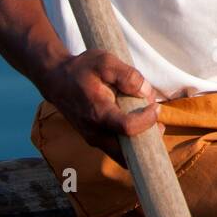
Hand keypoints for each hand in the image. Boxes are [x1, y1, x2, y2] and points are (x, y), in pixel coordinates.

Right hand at [41, 49, 163, 169]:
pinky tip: (140, 128)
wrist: (56, 80)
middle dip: (148, 142)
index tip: (156, 106)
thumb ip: (128, 75)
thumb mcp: (105, 61)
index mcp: (98, 113)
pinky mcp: (95, 139)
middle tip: (159, 126)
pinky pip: (117, 150)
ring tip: (151, 126)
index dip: (148, 120)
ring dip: (140, 145)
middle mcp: (94, 132)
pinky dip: (131, 144)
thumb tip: (146, 92)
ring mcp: (93, 139)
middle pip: (127, 152)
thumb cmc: (82, 69)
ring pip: (122, 155)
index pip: (128, 127)